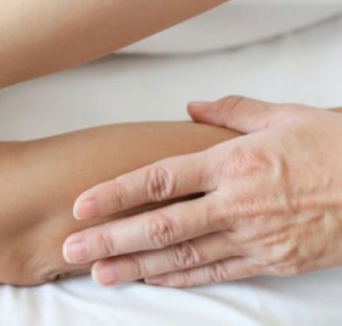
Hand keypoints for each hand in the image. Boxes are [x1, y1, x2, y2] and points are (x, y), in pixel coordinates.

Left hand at [61, 96, 341, 286]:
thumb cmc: (337, 146)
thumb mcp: (285, 116)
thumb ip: (231, 112)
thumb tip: (191, 105)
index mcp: (233, 163)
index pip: (160, 179)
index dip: (115, 194)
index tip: (80, 205)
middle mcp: (238, 203)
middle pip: (161, 226)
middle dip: (111, 239)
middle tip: (70, 250)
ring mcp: (255, 237)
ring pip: (184, 256)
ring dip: (136, 266)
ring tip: (98, 274)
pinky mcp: (274, 260)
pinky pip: (218, 272)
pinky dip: (182, 277)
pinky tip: (152, 279)